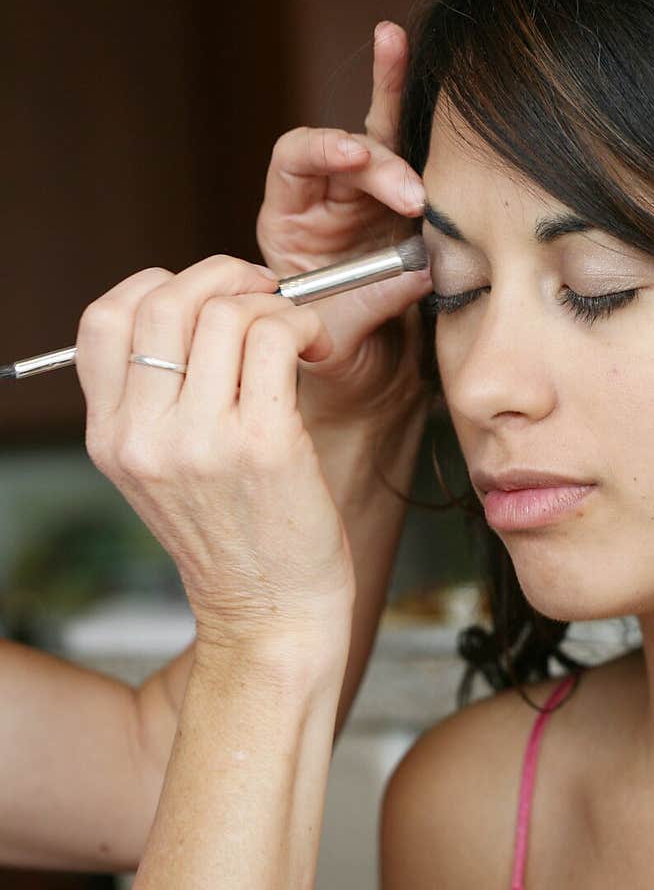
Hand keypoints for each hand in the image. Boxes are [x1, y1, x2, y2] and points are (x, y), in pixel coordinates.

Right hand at [75, 255, 354, 655]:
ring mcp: (200, 441)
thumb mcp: (164, 471)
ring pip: (226, 312)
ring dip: (274, 304)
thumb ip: (158, 399)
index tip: (204, 295)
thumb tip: (200, 307)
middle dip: (224, 274)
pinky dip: (304, 324)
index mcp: (112, 438)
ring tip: (296, 332)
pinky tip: (315, 347)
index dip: (156, 285)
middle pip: (165, 301)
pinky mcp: (262, 443)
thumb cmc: (234, 537)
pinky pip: (276, 337)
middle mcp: (144, 437)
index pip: (103, 321)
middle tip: (263, 291)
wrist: (270, 615)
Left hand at [256, 21, 433, 425]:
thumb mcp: (341, 341)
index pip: (293, 165)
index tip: (357, 161)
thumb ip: (372, 304)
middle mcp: (322, 199)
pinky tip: (392, 39)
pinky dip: (406, 97)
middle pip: (342, 150)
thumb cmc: (336, 359)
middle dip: (380, 166)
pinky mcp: (404, 201)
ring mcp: (364, 196)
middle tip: (414, 199)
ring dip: (393, 107)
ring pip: (378, 136)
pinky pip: (408, 143)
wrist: (364, 379)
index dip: (323, 153)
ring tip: (396, 50)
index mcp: (287, 223)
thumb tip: (421, 269)